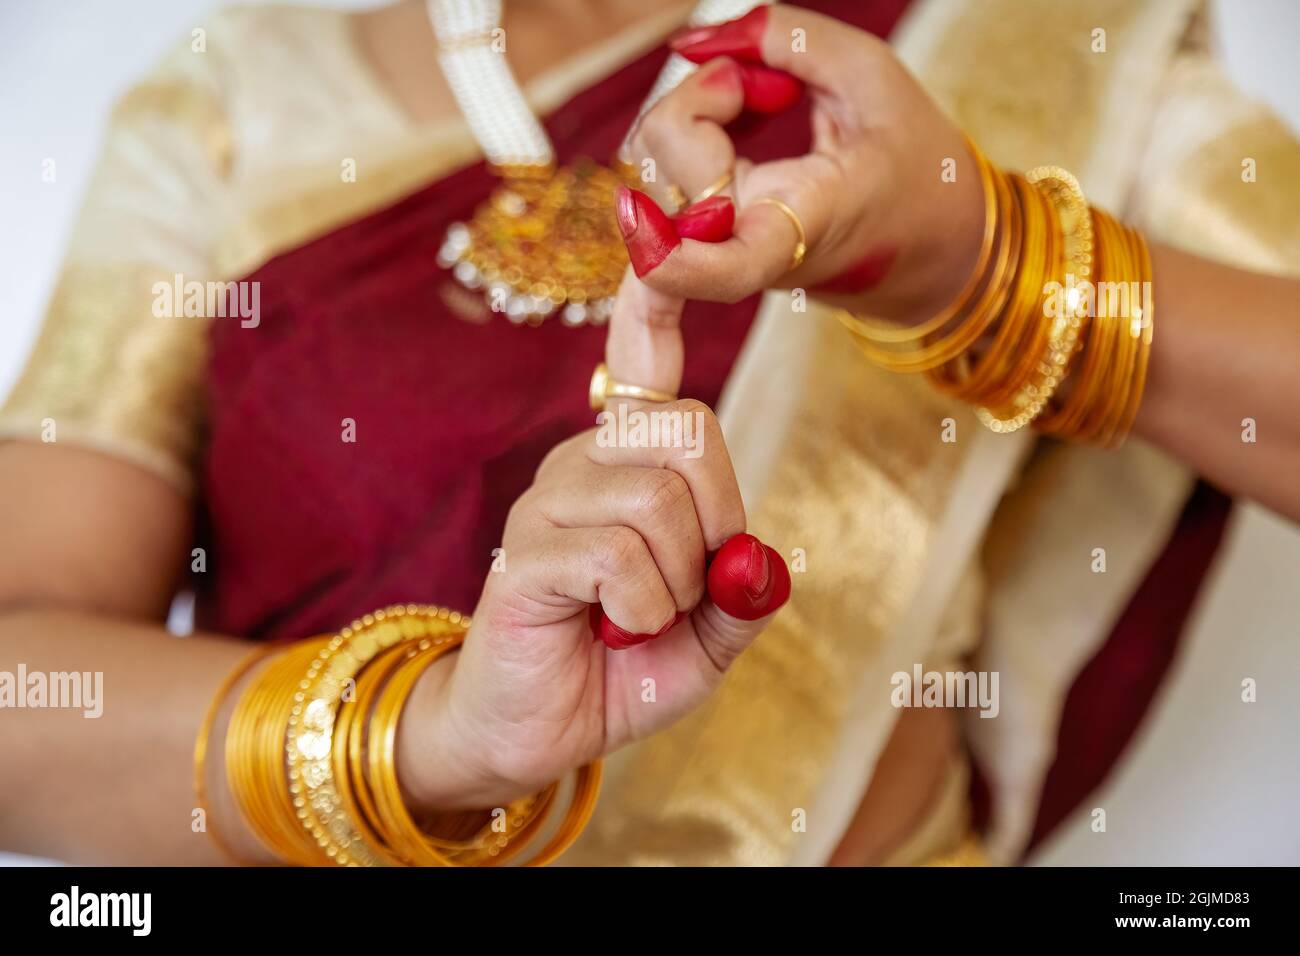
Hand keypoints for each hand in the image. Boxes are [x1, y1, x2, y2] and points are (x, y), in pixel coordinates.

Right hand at [396, 272, 788, 811]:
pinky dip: (642, 609)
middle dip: (714, 521)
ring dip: (675, 585)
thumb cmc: (618, 667)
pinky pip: (622, 556)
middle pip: (690, 431)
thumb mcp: (705, 637)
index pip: (645, 358)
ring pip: (659, 501)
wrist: (534, 731)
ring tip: (634, 617)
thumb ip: (741, 592)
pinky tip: (607, 628)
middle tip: (685, 587)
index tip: (666, 217)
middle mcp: (583, 458)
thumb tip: (760, 558)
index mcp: (627, 460)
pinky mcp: (524, 550)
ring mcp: (548, 499)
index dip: (655, 295)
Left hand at [622, 5, 985, 324]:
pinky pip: (662, 177)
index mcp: (804, 223)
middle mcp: (749, 245)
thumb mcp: (869, 75)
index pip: (725, 266)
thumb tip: (690, 43)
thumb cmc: (908, 161)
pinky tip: (741, 113)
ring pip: (654, 162)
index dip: (669, 256)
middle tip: (776, 86)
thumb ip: (786, 38)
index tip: (636, 218)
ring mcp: (722, 246)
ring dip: (698, 106)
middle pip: (668, 163)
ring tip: (770, 99)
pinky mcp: (706, 238)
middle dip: (703, 95)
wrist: (925, 240)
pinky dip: (689, 130)